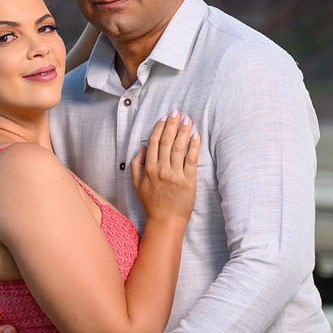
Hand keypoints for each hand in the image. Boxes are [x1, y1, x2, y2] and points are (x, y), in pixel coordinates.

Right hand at [131, 110, 199, 225]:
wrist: (165, 220)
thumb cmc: (151, 202)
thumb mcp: (136, 184)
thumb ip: (136, 164)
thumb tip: (141, 147)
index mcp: (148, 169)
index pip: (153, 143)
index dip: (159, 128)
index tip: (164, 117)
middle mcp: (161, 170)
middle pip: (166, 142)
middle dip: (172, 124)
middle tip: (177, 111)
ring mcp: (175, 175)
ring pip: (179, 148)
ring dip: (183, 131)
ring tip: (188, 119)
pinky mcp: (188, 181)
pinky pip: (191, 160)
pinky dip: (194, 147)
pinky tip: (196, 136)